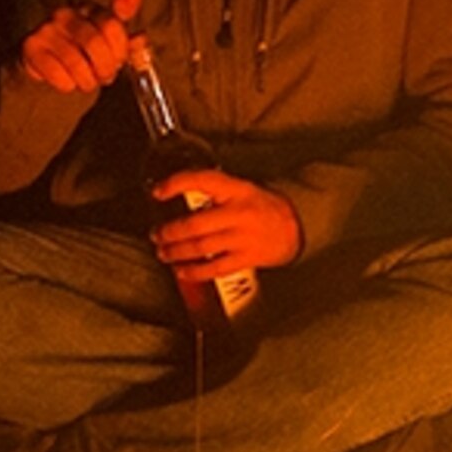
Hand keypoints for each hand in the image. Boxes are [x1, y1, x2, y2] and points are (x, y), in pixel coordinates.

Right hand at [16, 0, 141, 93]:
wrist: (47, 68)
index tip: (120, 60)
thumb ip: (128, 41)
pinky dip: (67, 85)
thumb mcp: (110, 47)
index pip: (113, 24)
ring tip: (87, 81)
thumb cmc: (84, 56)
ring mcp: (47, 29)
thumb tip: (141, 38)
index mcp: (91, 9)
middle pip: (95, 43)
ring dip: (87, 80)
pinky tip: (67, 82)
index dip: (120, 49)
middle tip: (104, 77)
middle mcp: (67, 14)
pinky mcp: (31, 47)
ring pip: (76, 62)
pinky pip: (57, 73)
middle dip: (105, 68)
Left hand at [149, 165, 303, 281]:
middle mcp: (240, 213)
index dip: (176, 184)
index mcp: (237, 190)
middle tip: (157, 234)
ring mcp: (244, 237)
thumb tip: (175, 196)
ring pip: (201, 247)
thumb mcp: (240, 189)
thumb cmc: (261, 207)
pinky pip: (215, 267)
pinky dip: (194, 271)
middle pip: (196, 223)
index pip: (203, 180)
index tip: (158, 192)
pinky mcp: (247, 258)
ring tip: (164, 252)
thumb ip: (212, 192)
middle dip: (170, 231)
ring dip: (177, 252)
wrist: (294, 227)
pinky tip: (182, 271)